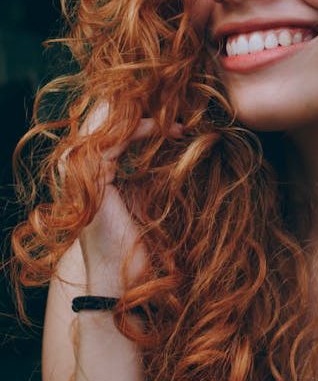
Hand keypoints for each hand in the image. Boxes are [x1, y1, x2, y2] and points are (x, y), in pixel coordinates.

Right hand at [61, 101, 182, 295]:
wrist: (123, 279)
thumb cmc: (138, 242)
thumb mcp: (144, 195)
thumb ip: (146, 168)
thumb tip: (176, 140)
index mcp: (89, 168)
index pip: (109, 123)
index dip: (142, 111)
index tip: (176, 114)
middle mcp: (78, 167)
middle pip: (103, 116)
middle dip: (140, 104)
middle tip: (175, 101)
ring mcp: (80, 174)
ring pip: (106, 122)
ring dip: (144, 113)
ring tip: (174, 113)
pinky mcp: (91, 181)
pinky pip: (114, 140)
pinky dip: (141, 130)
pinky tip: (165, 130)